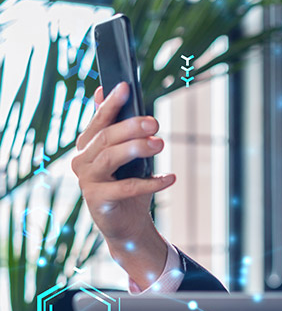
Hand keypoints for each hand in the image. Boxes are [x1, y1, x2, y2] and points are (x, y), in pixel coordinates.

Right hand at [71, 82, 173, 285]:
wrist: (126, 224)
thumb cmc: (126, 184)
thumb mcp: (123, 154)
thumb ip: (114, 125)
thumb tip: (102, 89)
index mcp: (87, 146)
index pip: (98, 121)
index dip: (110, 103)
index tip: (125, 86)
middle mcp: (82, 161)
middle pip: (106, 138)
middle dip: (131, 127)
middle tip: (155, 123)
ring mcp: (88, 182)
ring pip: (111, 158)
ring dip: (137, 148)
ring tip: (160, 144)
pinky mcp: (98, 201)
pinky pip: (126, 188)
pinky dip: (150, 183)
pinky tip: (169, 178)